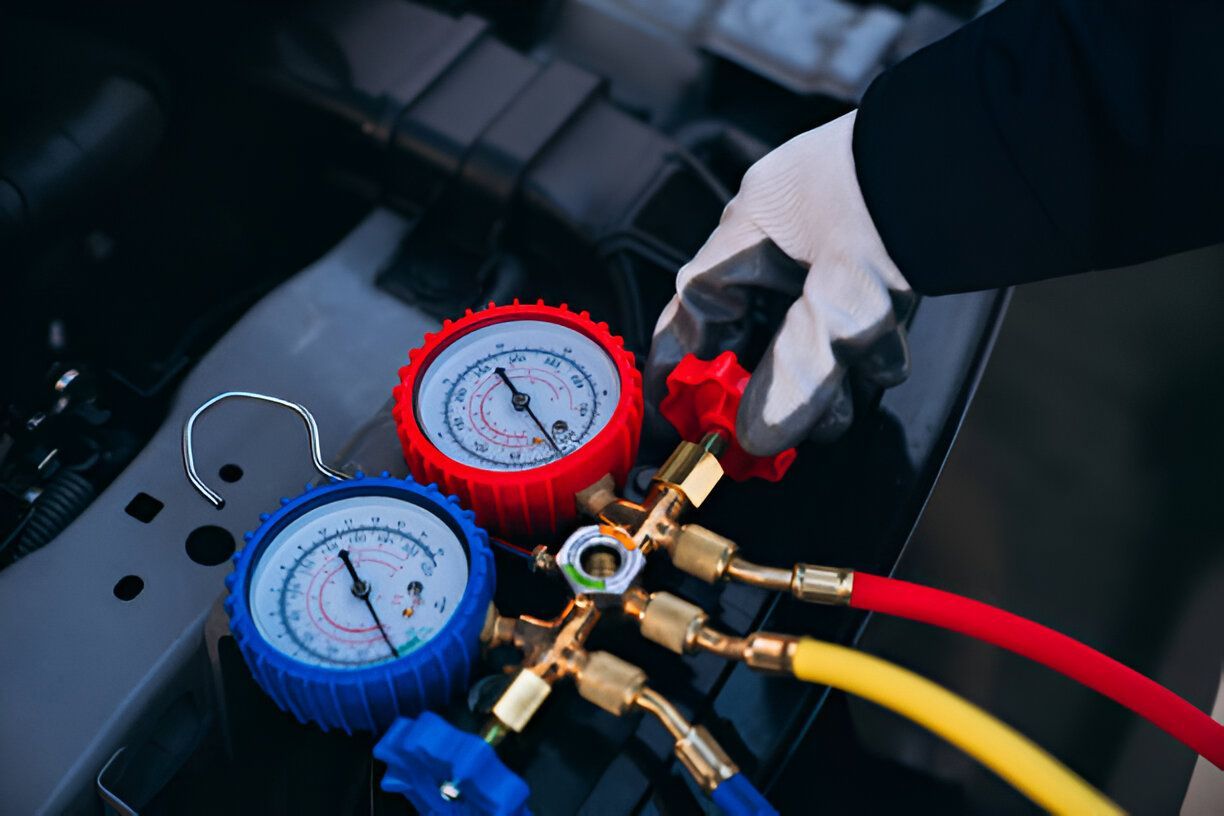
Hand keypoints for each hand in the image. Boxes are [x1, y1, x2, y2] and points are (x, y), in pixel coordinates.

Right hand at [646, 111, 912, 455]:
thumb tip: (760, 433)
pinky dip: (866, 344)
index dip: (679, 349)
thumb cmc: (902, 196)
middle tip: (769, 420)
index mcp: (757, 221)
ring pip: (810, 318)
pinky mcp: (883, 245)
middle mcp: (790, 226)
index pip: (698, 294)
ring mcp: (837, 234)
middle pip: (756, 316)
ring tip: (838, 409)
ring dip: (822, 370)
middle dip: (766, 374)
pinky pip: (857, 309)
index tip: (674, 395)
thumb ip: (799, 369)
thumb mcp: (841, 299)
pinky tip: (884, 362)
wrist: (989, 152)